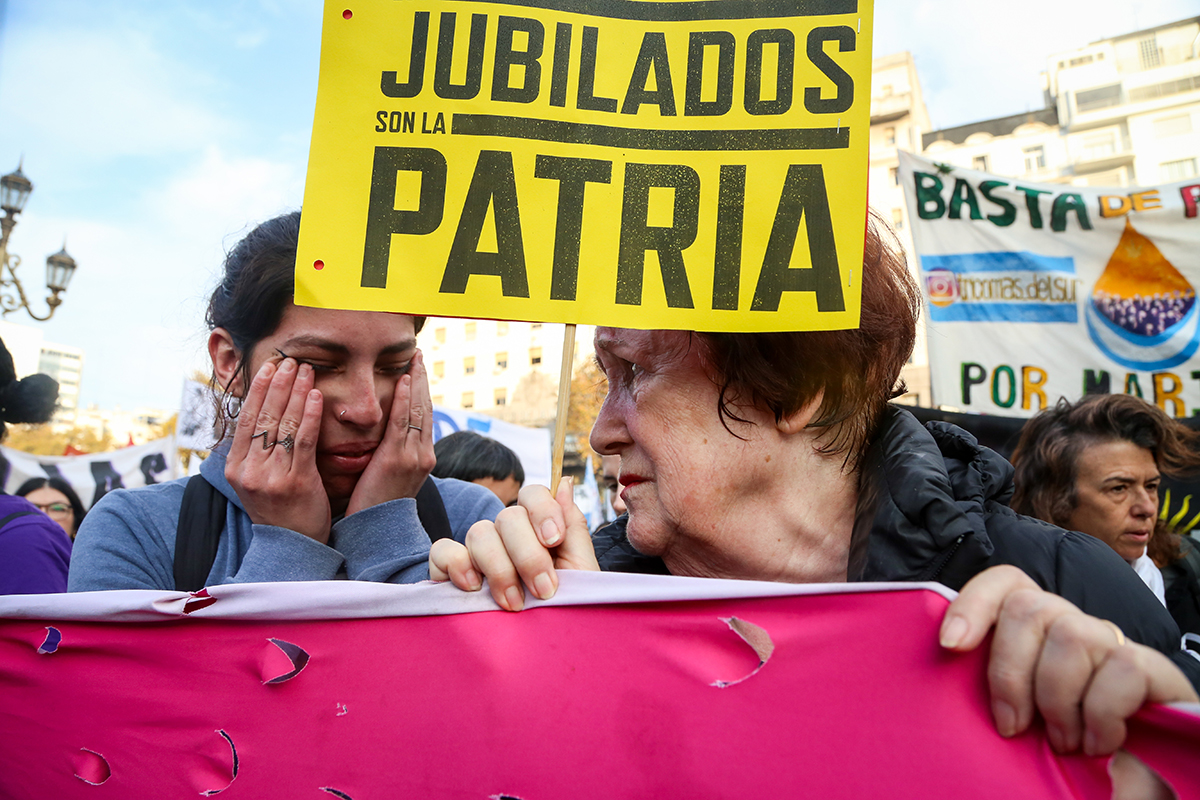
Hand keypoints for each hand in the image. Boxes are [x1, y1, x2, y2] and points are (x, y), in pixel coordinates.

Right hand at [225, 359, 328, 540]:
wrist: (294, 548)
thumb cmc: (282, 509)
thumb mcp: (259, 480)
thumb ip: (258, 451)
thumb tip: (263, 413)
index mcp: (237, 467)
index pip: (246, 419)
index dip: (258, 389)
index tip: (269, 366)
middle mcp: (249, 470)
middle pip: (263, 417)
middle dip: (277, 384)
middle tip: (289, 360)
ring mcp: (271, 477)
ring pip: (282, 424)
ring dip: (295, 392)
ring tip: (305, 370)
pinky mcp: (296, 482)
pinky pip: (303, 441)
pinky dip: (309, 415)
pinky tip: (316, 396)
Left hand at [346, 350, 434, 515]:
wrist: (377, 532)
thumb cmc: (377, 505)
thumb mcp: (388, 475)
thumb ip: (390, 454)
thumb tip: (383, 436)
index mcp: (422, 457)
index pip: (424, 416)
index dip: (422, 391)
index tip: (417, 370)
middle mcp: (424, 453)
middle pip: (425, 408)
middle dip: (422, 380)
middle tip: (419, 355)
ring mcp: (414, 456)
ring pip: (418, 411)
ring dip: (416, 382)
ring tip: (414, 360)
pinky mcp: (398, 459)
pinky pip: (403, 423)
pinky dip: (405, 400)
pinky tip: (403, 381)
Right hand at [429, 478, 598, 609]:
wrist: (539, 654)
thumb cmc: (563, 610)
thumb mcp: (580, 573)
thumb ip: (573, 529)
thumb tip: (563, 482)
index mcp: (539, 528)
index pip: (533, 494)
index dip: (543, 510)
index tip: (554, 541)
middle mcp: (507, 534)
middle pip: (508, 516)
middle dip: (528, 555)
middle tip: (545, 591)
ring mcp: (477, 551)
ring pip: (479, 532)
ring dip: (500, 569)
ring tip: (514, 604)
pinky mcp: (449, 570)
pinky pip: (443, 550)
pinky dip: (457, 564)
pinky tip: (474, 588)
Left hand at [939, 565, 1197, 754]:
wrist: (1148, 769)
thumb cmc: (1069, 744)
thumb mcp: (1024, 714)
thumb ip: (994, 685)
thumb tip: (949, 646)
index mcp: (1038, 631)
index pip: (1006, 582)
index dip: (974, 602)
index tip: (951, 645)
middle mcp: (1074, 627)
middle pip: (1027, 607)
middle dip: (1009, 672)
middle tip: (1012, 727)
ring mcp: (1113, 645)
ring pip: (1071, 634)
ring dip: (1057, 698)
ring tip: (1063, 742)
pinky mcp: (1153, 670)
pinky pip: (1123, 667)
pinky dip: (1102, 712)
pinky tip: (1098, 742)